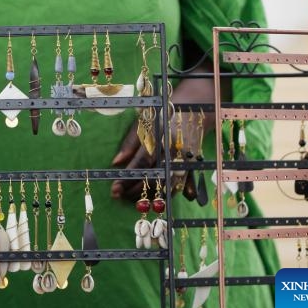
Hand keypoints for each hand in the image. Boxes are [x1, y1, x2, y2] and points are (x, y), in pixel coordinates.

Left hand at [110, 63, 218, 200]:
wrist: (194, 108)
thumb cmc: (163, 114)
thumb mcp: (144, 121)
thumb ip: (130, 143)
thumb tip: (116, 162)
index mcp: (160, 138)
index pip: (141, 163)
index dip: (127, 178)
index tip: (114, 189)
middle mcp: (173, 152)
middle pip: (153, 178)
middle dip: (134, 190)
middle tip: (119, 196)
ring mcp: (184, 160)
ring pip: (166, 186)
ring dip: (148, 195)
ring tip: (132, 199)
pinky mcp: (192, 166)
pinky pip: (181, 185)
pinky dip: (168, 194)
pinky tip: (155, 199)